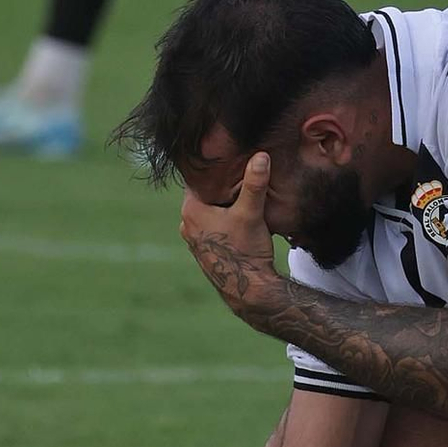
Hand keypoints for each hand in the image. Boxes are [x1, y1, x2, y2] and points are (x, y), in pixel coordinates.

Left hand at [181, 152, 278, 319]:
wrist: (248, 290)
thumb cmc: (245, 251)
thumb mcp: (252, 213)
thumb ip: (254, 183)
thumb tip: (260, 155)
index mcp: (191, 210)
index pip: (198, 177)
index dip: (215, 167)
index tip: (230, 158)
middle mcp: (187, 224)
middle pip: (205, 193)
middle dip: (221, 184)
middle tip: (240, 171)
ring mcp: (194, 238)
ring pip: (209, 209)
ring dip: (223, 202)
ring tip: (242, 192)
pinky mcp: (205, 248)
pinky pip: (213, 223)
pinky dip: (224, 216)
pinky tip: (239, 214)